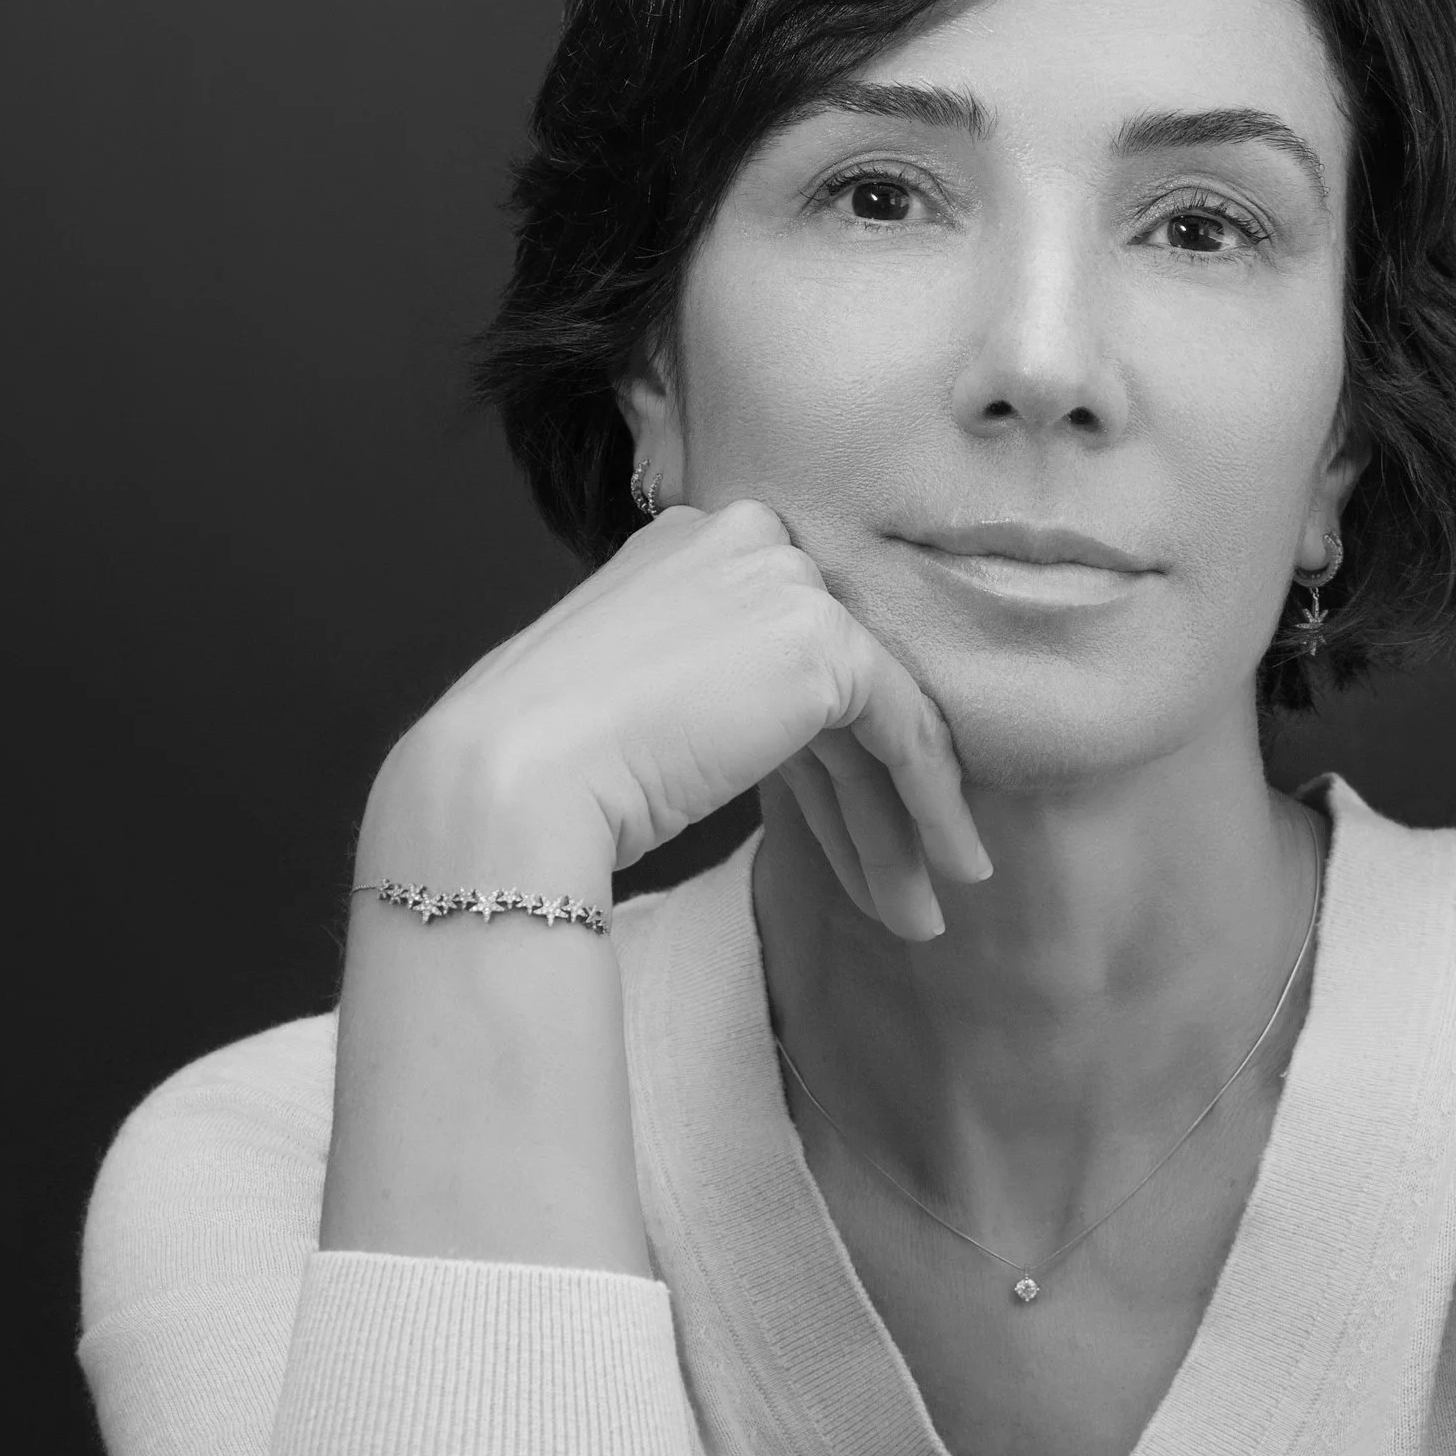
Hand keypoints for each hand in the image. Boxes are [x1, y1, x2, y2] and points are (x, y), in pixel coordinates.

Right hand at [366, 498, 989, 940]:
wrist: (513, 781)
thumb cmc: (543, 766)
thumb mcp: (639, 701)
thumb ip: (715, 690)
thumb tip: (782, 747)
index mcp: (687, 544)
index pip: (780, 655)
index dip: (818, 760)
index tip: (846, 837)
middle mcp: (743, 540)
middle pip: (831, 689)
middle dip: (866, 802)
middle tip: (899, 888)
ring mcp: (784, 581)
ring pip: (872, 715)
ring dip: (899, 826)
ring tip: (921, 916)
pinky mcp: (822, 639)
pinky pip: (902, 728)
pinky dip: (929, 803)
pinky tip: (943, 868)